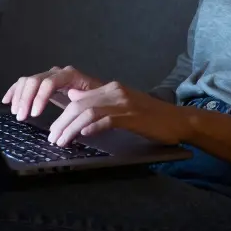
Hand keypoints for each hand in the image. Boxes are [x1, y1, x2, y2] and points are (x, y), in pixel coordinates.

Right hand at [1, 66, 103, 120]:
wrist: (101, 96)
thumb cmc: (98, 99)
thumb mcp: (95, 100)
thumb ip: (85, 98)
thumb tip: (72, 96)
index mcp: (69, 75)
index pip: (49, 82)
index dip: (40, 97)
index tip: (34, 114)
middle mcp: (56, 73)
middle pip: (35, 80)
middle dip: (26, 99)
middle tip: (21, 117)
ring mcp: (48, 77)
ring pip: (28, 81)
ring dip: (19, 97)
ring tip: (17, 113)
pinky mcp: (42, 84)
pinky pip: (25, 84)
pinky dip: (15, 91)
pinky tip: (7, 101)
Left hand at [46, 81, 190, 147]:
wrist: (178, 120)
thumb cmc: (149, 117)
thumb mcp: (120, 105)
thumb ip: (98, 101)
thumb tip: (72, 98)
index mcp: (110, 88)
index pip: (77, 97)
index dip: (61, 113)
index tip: (53, 128)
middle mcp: (114, 91)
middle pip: (79, 104)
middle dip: (62, 122)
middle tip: (53, 139)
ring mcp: (123, 103)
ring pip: (88, 112)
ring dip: (71, 128)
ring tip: (62, 142)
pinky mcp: (132, 116)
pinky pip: (107, 120)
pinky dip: (93, 127)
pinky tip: (84, 135)